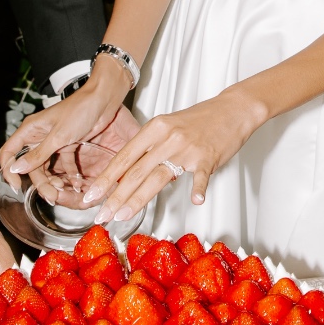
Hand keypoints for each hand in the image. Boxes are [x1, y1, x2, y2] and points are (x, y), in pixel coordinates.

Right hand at [0, 60, 135, 202]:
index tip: (16, 185)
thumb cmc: (79, 109)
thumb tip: (17, 168)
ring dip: (53, 181)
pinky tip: (76, 185)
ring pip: (46, 167)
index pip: (9, 152)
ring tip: (62, 193)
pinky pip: (63, 164)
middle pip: (30, 165)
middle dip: (39, 181)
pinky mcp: (68, 145)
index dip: (9, 170)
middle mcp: (39, 136)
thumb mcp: (58, 136)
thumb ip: (38, 154)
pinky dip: (68, 175)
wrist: (103, 99)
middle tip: (50, 195)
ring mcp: (53, 142)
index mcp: (30, 130)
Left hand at [82, 89, 266, 223]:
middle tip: (102, 214)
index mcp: (154, 128)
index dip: (105, 179)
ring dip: (138, 199)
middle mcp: (167, 137)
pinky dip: (198, 189)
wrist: (233, 109)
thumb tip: (131, 175)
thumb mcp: (168, 127)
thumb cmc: (201, 119)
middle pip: (135, 171)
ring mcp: (187, 148)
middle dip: (115, 196)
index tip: (91, 196)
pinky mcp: (208, 157)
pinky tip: (195, 201)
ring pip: (158, 176)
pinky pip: (201, 176)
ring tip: (123, 215)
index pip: (123, 157)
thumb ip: (150, 149)